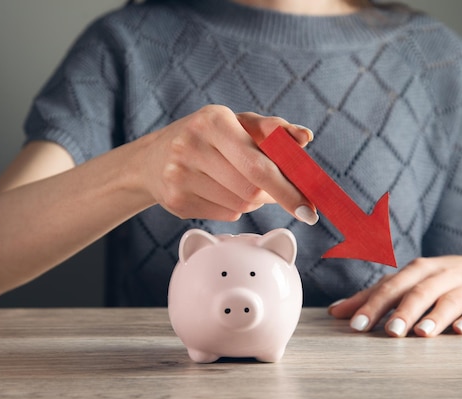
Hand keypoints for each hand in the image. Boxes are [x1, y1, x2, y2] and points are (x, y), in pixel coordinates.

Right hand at [137, 105, 317, 223]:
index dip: (287, 190)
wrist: (152, 159)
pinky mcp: (175, 203)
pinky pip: (225, 215)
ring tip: (236, 182)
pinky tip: (218, 191)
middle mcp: (191, 146)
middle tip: (271, 189)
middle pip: (251, 191)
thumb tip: (305, 138)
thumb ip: (273, 130)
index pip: (258, 165)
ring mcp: (179, 177)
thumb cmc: (206, 136)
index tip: (308, 210)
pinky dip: (233, 208)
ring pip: (240, 205)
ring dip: (251, 200)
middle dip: (269, 194)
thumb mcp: (237, 123)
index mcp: (213, 121)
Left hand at [327, 250, 461, 336]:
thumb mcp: (404, 285)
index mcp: (417, 269)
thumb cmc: (433, 282)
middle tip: (390, 331)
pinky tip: (461, 331)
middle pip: (420, 291)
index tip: (356, 325)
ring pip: (451, 299)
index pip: (391, 287)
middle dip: (404, 311)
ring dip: (436, 316)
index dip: (372, 305)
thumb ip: (371, 298)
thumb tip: (333, 312)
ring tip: (422, 333)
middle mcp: (442, 273)